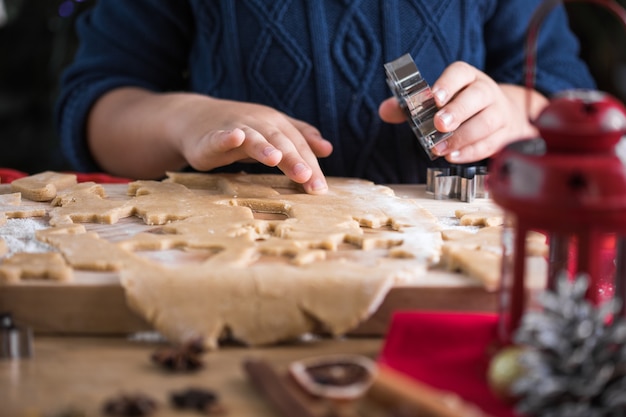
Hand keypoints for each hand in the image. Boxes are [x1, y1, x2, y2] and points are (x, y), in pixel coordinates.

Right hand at [173, 95, 332, 193]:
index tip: (321, 189)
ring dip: (264, 147)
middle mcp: (259, 123)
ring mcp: (235, 127)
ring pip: (253, 138)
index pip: (299, 146)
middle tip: (307, 179)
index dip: (311, 166)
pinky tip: (235, 137)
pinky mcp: (211, 137)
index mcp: (277, 124)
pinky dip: (227, 136)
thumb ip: (299, 138)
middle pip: (281, 142)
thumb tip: (328, 149)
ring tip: (275, 159)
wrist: (194, 118)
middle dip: (295, 160)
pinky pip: (220, 136)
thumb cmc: (240, 129)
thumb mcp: (272, 132)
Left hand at [378, 61, 547, 162]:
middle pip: (477, 97)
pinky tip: (453, 156)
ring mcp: (498, 112)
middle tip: (439, 125)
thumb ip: (407, 106)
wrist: (501, 114)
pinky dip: (471, 152)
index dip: (448, 84)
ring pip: (487, 121)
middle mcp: (485, 91)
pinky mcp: (504, 134)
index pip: (460, 73)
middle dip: (458, 111)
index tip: (435, 97)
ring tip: (441, 148)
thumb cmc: (460, 105)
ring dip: (463, 136)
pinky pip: (491, 143)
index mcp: (467, 77)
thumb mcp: (436, 101)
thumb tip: (384, 110)